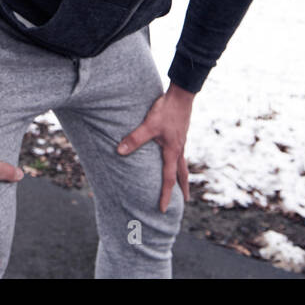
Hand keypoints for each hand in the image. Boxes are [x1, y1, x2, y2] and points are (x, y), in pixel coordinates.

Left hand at [116, 82, 195, 212]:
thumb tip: (120, 151)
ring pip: (183, 163)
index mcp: (172, 151)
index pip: (169, 179)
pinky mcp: (180, 133)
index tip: (163, 209)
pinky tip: (173, 155)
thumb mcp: (149, 125)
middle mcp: (179, 149)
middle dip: (182, 188)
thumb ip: (134, 138)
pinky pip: (180, 152)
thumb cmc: (166, 110)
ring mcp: (181, 141)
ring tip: (182, 182)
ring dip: (182, 175)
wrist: (181, 95)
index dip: (166, 195)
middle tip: (185, 201)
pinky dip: (179, 160)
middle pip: (182, 174)